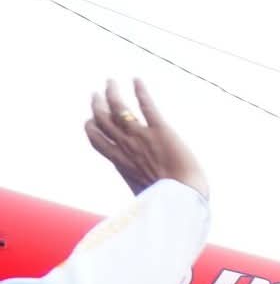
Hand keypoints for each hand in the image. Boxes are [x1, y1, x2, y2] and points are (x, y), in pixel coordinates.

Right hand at [87, 80, 206, 198]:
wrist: (184, 199)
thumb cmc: (169, 203)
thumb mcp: (143, 195)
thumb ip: (138, 187)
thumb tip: (142, 199)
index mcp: (120, 162)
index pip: (96, 139)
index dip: (91, 126)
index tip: (91, 118)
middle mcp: (126, 146)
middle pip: (102, 119)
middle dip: (97, 104)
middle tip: (97, 94)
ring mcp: (142, 136)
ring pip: (118, 107)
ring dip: (112, 92)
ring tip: (111, 82)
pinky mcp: (161, 130)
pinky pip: (147, 106)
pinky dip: (141, 91)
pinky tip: (137, 80)